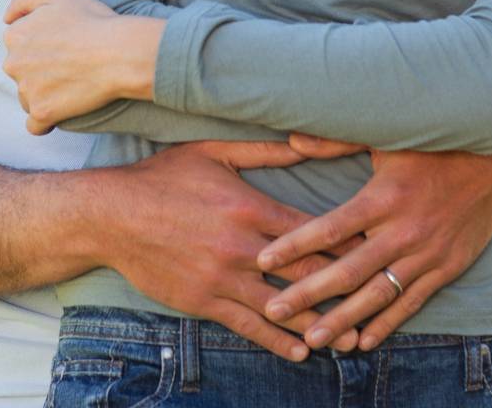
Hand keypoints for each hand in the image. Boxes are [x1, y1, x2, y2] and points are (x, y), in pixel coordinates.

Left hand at [2, 0, 161, 134]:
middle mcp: (13, 63)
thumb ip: (23, 0)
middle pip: (21, 72)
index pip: (19, 46)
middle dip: (39, 71)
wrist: (118, 52)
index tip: (62, 46)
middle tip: (70, 65)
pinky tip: (61, 113)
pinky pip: (35, 125)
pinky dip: (46, 122)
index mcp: (15, 35)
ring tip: (72, 85)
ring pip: (28, 97)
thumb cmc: (92, 20)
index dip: (42, 45)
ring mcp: (26, 90)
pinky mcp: (41, 112)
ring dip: (44, 94)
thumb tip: (6, 19)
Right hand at [97, 139, 367, 361]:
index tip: (376, 248)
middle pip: (304, 270)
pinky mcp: (204, 301)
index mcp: (250, 207)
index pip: (311, 228)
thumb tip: (304, 141)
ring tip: (351, 339)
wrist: (113, 215)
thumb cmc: (165, 177)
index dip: (346, 241)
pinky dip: (277, 341)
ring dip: (318, 323)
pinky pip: (247, 326)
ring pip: (280, 306)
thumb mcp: (213, 153)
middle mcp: (242, 246)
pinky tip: (300, 351)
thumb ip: (262, 152)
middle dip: (343, 287)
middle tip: (378, 299)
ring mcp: (223, 277)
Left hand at [255, 144, 491, 350]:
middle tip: (272, 310)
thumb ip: (336, 141)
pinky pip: (410, 303)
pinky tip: (362, 340)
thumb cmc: (431, 143)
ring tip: (311, 339)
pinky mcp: (445, 268)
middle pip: (346, 270)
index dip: (294, 246)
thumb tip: (293, 139)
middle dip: (306, 293)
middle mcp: (402, 231)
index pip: (328, 227)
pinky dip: (386, 324)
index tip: (263, 261)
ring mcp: (425, 254)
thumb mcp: (385, 135)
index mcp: (382, 197)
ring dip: (342, 320)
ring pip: (376, 295)